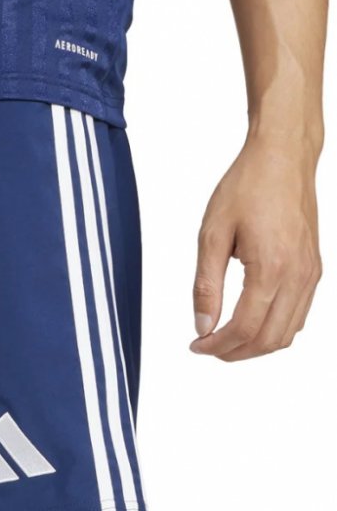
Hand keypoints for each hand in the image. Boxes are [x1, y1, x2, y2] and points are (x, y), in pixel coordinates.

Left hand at [190, 133, 321, 361]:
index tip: (196, 345)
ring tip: (225, 340)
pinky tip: (250, 323)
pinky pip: (299, 314)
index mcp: (271, 268)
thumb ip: (206, 285)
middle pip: (269, 339)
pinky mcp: (314, 268)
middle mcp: (298, 275)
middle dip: (235, 352)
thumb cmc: (248, 187)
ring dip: (255, 345)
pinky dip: (274, 329)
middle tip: (208, 347)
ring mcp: (311, 273)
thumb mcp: (212, 235)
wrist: (282, 158)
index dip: (218, 345)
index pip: (245, 328)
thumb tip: (203, 325)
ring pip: (288, 333)